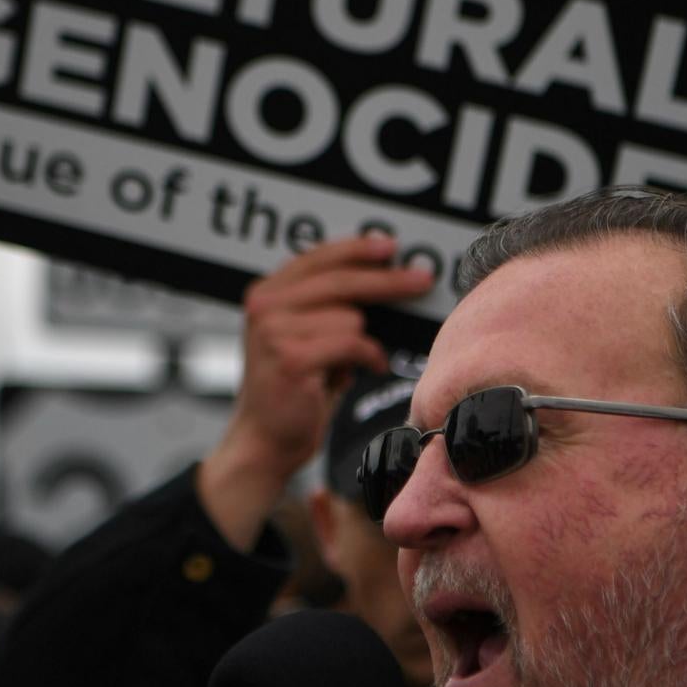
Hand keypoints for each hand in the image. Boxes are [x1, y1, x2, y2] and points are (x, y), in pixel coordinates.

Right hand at [196, 234, 434, 547]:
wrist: (266, 441)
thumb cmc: (295, 390)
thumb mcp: (304, 336)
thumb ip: (327, 305)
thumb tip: (385, 275)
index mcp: (265, 293)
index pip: (317, 258)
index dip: (357, 249)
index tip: (390, 246)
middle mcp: (264, 306)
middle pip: (341, 280)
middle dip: (387, 280)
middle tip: (422, 280)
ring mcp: (274, 331)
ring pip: (351, 317)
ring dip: (363, 342)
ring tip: (349, 365)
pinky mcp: (291, 358)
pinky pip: (353, 343)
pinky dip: (368, 357)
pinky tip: (364, 371)